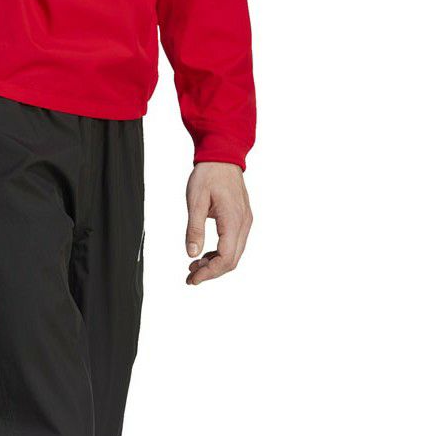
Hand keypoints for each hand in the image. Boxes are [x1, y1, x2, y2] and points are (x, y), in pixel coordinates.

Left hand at [184, 162, 252, 284]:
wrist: (222, 156)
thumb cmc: (208, 175)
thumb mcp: (195, 201)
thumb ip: (194, 229)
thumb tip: (192, 254)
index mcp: (233, 220)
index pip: (226, 257)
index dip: (210, 272)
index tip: (193, 278)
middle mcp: (243, 223)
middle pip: (232, 260)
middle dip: (211, 273)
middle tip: (191, 277)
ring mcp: (244, 222)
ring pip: (234, 254)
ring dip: (215, 265)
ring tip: (194, 268)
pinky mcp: (241, 220)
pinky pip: (234, 244)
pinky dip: (219, 255)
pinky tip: (204, 256)